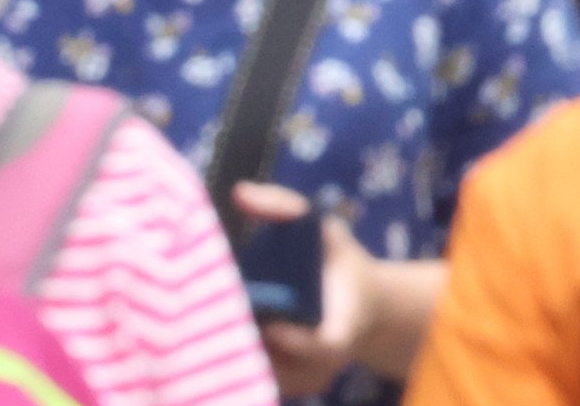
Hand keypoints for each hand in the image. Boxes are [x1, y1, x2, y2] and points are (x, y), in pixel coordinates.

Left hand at [230, 183, 382, 395]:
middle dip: (250, 342)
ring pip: (265, 378)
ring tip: (216, 324)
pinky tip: (222, 338)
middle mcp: (331, 361)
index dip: (298, 341)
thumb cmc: (336, 265)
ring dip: (237, 354)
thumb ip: (285, 208)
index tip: (270, 324)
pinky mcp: (293, 390)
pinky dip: (237, 365)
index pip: (328, 344)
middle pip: (284, 366)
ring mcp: (310, 381)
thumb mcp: (322, 228)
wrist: (363, 309)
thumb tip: (240, 193)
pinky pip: (258, 384)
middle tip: (218, 316)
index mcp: (346, 320)